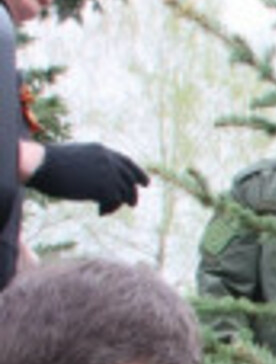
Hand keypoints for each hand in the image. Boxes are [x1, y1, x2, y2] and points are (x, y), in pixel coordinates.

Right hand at [26, 142, 149, 214]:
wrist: (40, 165)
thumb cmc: (49, 164)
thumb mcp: (75, 159)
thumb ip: (93, 167)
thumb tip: (102, 184)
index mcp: (101, 150)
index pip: (126, 162)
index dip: (138, 173)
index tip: (146, 184)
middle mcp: (108, 160)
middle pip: (130, 179)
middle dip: (132, 193)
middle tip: (132, 205)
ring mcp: (108, 173)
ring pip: (124, 192)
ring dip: (116, 204)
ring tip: (105, 210)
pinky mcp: (104, 187)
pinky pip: (116, 201)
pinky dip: (110, 209)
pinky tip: (100, 212)